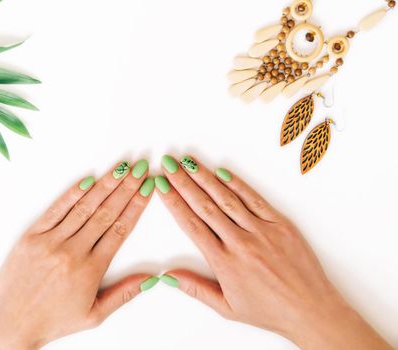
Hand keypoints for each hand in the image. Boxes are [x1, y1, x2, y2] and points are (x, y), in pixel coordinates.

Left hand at [0, 160, 157, 349]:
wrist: (10, 325)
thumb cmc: (53, 321)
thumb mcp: (94, 315)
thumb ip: (124, 294)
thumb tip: (152, 278)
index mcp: (90, 271)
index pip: (119, 230)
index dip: (136, 207)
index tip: (147, 190)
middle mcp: (72, 252)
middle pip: (106, 213)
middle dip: (126, 188)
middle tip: (140, 169)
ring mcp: (50, 242)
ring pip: (84, 208)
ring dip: (105, 185)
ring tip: (121, 168)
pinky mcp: (31, 237)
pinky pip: (55, 210)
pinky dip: (72, 194)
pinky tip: (87, 180)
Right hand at [155, 155, 391, 349]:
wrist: (311, 311)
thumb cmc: (269, 311)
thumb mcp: (227, 308)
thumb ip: (195, 288)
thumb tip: (167, 276)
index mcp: (225, 263)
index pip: (192, 225)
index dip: (174, 203)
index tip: (162, 187)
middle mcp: (241, 243)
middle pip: (205, 206)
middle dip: (184, 182)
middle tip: (169, 165)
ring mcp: (262, 231)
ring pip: (227, 198)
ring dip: (205, 178)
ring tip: (189, 162)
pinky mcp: (281, 225)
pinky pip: (255, 200)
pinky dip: (238, 184)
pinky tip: (222, 172)